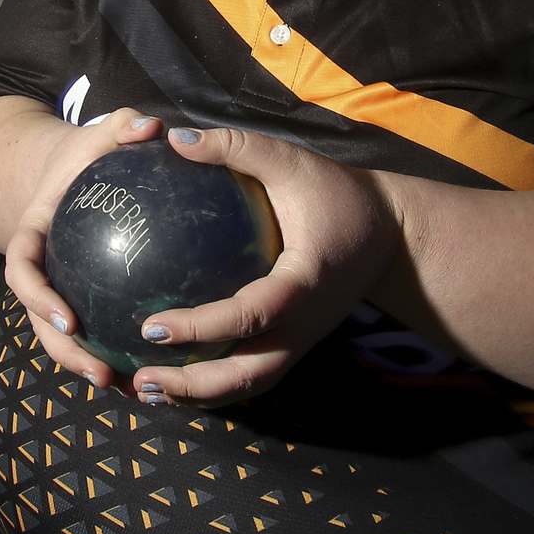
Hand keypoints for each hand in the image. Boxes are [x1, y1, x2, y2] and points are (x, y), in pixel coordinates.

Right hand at [2, 108, 169, 388]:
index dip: (37, 297)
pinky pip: (92, 328)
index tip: (67, 318)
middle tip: (101, 373)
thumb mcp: (103, 133)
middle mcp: (41, 268)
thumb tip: (152, 128)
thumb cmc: (89, 153)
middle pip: (40, 320)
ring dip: (86, 364)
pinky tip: (146, 371)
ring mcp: (58, 287)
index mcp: (34, 233)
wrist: (76, 169)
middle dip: (66, 353)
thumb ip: (123, 127)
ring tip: (123, 386)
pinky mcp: (82, 297)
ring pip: (63, 336)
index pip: (21, 270)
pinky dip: (111, 350)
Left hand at [129, 126, 402, 408]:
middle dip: (191, 386)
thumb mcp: (293, 162)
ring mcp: (300, 341)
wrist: (392, 236)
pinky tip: (175, 380)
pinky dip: (214, 387)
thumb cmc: (340, 195)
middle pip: (246, 375)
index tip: (152, 326)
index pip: (250, 317)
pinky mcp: (295, 344)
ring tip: (146, 390)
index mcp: (302, 285)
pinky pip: (252, 375)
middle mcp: (302, 326)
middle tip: (141, 378)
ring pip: (247, 385)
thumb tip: (176, 137)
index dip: (202, 328)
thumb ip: (237, 148)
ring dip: (198, 396)